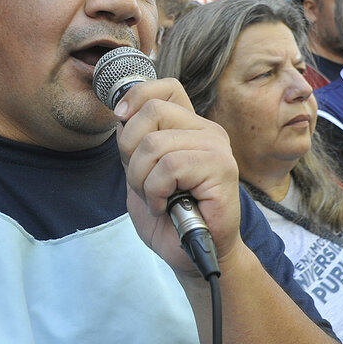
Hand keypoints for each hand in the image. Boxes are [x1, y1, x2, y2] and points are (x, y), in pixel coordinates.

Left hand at [112, 78, 242, 277]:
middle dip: (129, 151)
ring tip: (155, 198)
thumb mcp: (141, 172)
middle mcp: (206, 131)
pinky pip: (169, 167)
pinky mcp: (221, 169)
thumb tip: (121, 113)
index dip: (136, 98)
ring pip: (154, 144)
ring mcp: (216, 148)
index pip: (165, 88)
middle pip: (151, 111)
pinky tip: (166, 205)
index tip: (121, 121)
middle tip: (141, 181)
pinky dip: (156, 191)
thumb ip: (134, 142)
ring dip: (141, 179)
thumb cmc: (170, 216)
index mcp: (190, 127)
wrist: (192, 255)